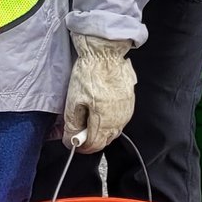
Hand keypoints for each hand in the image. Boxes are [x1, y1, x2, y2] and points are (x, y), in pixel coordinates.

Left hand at [60, 34, 135, 152]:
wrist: (105, 54)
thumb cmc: (89, 74)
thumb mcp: (74, 101)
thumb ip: (73, 124)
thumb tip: (71, 140)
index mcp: (104, 121)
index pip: (94, 145)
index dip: (82, 146)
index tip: (74, 141)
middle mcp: (119, 120)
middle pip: (105, 141)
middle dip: (91, 139)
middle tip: (79, 128)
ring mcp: (126, 112)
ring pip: (113, 131)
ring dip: (101, 130)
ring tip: (89, 116)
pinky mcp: (130, 103)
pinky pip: (120, 119)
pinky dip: (109, 120)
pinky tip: (100, 108)